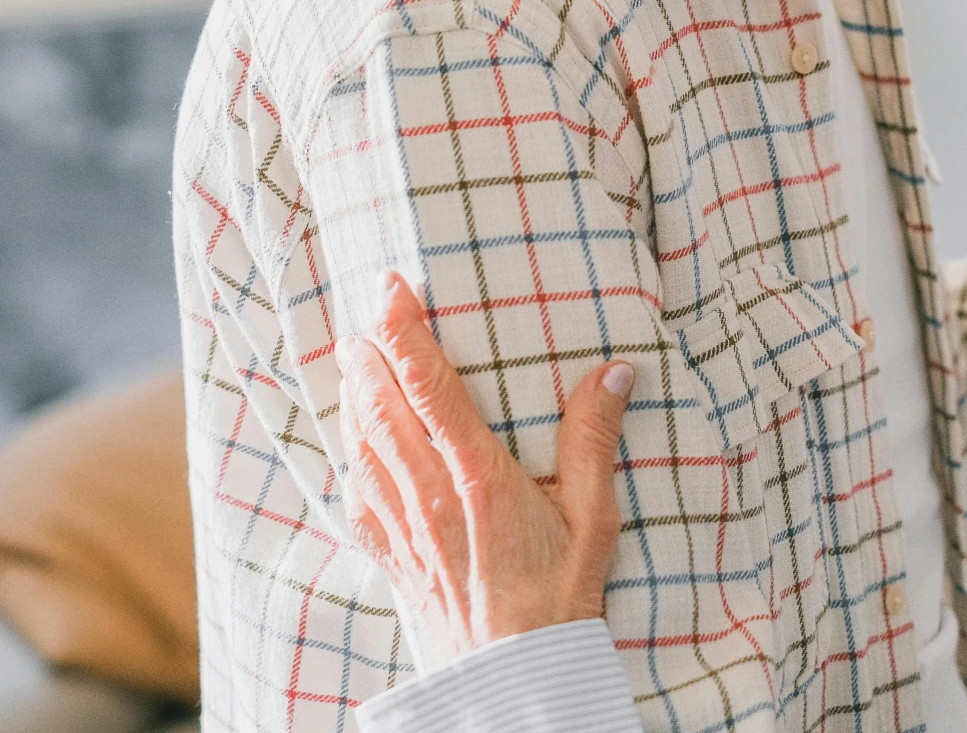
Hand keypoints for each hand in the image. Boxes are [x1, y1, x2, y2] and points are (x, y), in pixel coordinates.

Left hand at [335, 271, 635, 668]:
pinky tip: (354, 447)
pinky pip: (358, 497)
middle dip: (368, 355)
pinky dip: (351, 459)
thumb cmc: (558, 598)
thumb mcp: (592, 519)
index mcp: (476, 476)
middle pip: (381, 407)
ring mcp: (404, 528)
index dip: (405, 331)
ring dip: (354, 398)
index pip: (429, 386)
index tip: (393, 290)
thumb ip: (594, 441)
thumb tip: (615, 373)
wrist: (515, 676)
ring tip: (353, 362)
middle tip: (366, 316)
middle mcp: (429, 495)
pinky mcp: (394, 557)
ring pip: (362, 446)